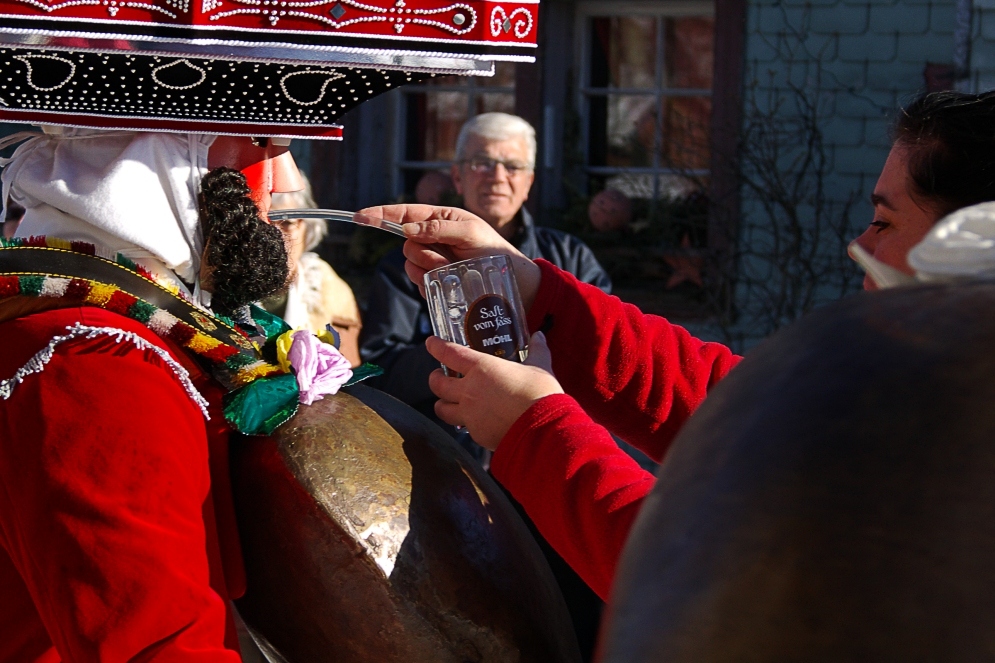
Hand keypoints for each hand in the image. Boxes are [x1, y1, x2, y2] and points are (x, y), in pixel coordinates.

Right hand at [357, 204, 541, 310]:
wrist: (513, 281)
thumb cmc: (495, 251)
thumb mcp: (471, 233)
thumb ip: (439, 228)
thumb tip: (407, 229)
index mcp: (440, 219)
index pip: (403, 215)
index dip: (380, 215)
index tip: (360, 217)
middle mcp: (432, 239)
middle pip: (406, 244)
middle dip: (423, 252)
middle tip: (449, 257)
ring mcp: (432, 262)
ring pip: (411, 266)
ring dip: (430, 269)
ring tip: (455, 271)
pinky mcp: (435, 283)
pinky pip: (420, 284)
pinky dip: (432, 284)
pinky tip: (452, 284)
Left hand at [426, 332, 563, 450]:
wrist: (543, 430)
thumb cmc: (541, 396)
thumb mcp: (540, 367)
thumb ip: (537, 351)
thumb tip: (539, 337)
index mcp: (482, 369)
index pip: (449, 353)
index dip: (437, 347)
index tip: (431, 343)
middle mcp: (469, 391)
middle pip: (437, 385)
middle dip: (435, 379)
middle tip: (439, 375)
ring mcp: (470, 415)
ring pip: (442, 410)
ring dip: (442, 403)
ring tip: (448, 401)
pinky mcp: (477, 434)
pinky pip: (464, 427)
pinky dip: (465, 422)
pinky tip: (474, 420)